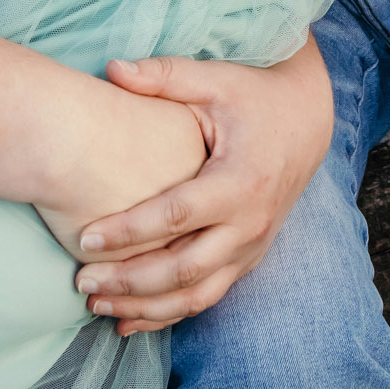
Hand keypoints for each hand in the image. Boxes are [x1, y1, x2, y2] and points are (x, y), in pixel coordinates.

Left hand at [72, 42, 332, 333]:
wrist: (308, 120)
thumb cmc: (255, 96)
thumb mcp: (216, 79)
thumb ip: (164, 76)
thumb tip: (111, 68)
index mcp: (240, 180)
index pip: (176, 215)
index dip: (129, 231)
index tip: (84, 237)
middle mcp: (250, 222)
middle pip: (184, 269)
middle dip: (130, 281)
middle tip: (81, 282)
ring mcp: (253, 247)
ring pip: (197, 295)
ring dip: (146, 307)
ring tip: (97, 306)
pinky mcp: (249, 258)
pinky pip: (209, 297)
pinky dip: (169, 314)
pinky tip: (131, 320)